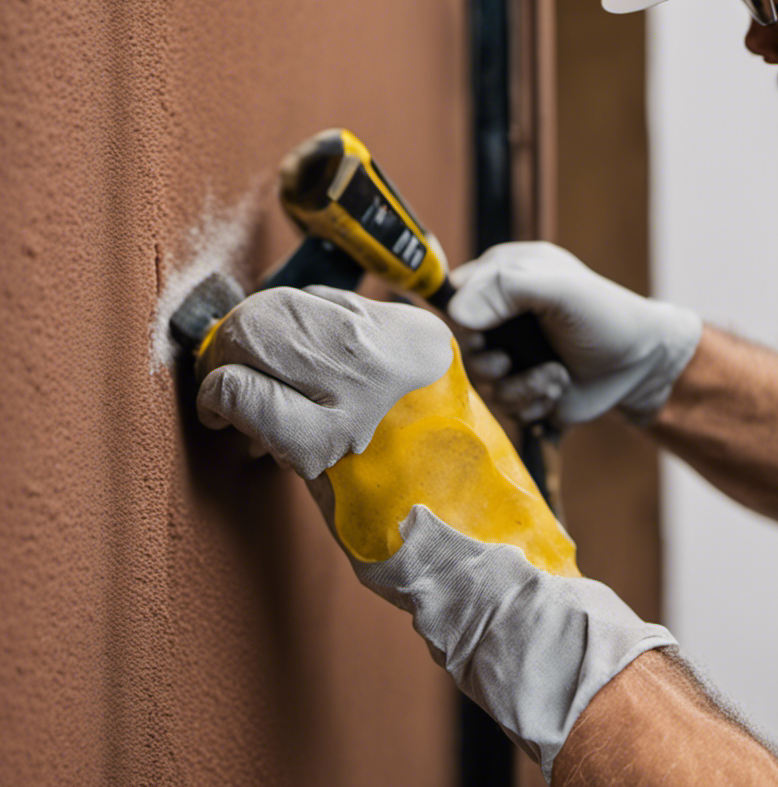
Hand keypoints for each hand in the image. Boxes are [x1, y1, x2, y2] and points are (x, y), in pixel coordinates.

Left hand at [193, 283, 675, 781]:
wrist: (475, 558)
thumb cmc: (441, 488)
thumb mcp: (417, 401)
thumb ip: (360, 365)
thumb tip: (283, 336)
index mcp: (421, 339)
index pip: (320, 299)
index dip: (275, 317)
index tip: (258, 342)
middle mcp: (394, 355)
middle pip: (282, 310)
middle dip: (241, 334)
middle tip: (227, 361)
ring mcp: (362, 396)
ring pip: (258, 339)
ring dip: (225, 360)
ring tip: (225, 390)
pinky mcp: (325, 445)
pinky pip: (246, 394)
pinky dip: (222, 395)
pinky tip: (222, 413)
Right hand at [448, 242, 701, 425]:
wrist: (641, 366)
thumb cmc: (607, 317)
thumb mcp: (561, 290)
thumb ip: (508, 289)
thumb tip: (458, 313)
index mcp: (505, 277)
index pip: (455, 296)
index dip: (462, 321)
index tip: (483, 336)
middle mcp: (501, 314)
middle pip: (460, 346)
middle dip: (488, 362)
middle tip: (510, 362)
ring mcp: (511, 352)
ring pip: (481, 382)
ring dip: (520, 386)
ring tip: (555, 376)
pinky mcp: (522, 386)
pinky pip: (504, 406)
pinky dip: (532, 402)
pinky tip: (557, 388)